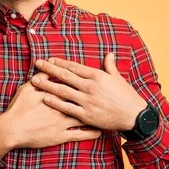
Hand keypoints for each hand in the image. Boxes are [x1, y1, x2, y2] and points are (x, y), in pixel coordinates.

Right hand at [0, 72, 101, 158]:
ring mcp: (62, 123)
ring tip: (106, 113)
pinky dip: (90, 133)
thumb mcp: (27, 89)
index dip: (84, 82)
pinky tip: (98, 132)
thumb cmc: (18, 108)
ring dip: (96, 116)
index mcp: (55, 95)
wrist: (12, 129)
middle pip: (82, 100)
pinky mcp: (61, 136)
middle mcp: (62, 108)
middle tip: (105, 95)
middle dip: (94, 97)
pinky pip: (79, 135)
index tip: (93, 80)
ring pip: (85, 118)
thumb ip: (41, 78)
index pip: (73, 86)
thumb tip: (49, 67)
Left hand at [31, 53, 146, 131]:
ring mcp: (87, 101)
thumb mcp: (118, 78)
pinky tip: (45, 98)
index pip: (74, 66)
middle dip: (49, 69)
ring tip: (35, 80)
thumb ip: (110, 66)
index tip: (49, 59)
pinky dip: (55, 102)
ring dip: (47, 84)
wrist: (134, 115)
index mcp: (97, 75)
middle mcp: (90, 86)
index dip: (60, 62)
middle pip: (65, 75)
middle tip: (37, 64)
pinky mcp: (86, 114)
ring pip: (63, 90)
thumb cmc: (126, 96)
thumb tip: (109, 54)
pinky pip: (67, 107)